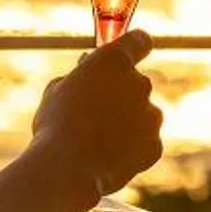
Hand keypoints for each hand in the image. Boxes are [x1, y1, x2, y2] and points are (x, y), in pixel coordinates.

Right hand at [32, 29, 163, 195]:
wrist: (67, 170)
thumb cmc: (56, 126)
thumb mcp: (58, 90)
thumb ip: (81, 76)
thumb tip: (87, 71)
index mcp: (114, 61)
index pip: (139, 41)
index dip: (134, 46)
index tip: (131, 51)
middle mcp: (140, 83)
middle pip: (136, 82)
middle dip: (120, 93)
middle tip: (95, 110)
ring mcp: (152, 115)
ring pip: (142, 114)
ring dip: (126, 122)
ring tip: (96, 140)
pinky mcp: (155, 145)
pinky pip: (144, 142)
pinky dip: (131, 148)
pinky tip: (107, 157)